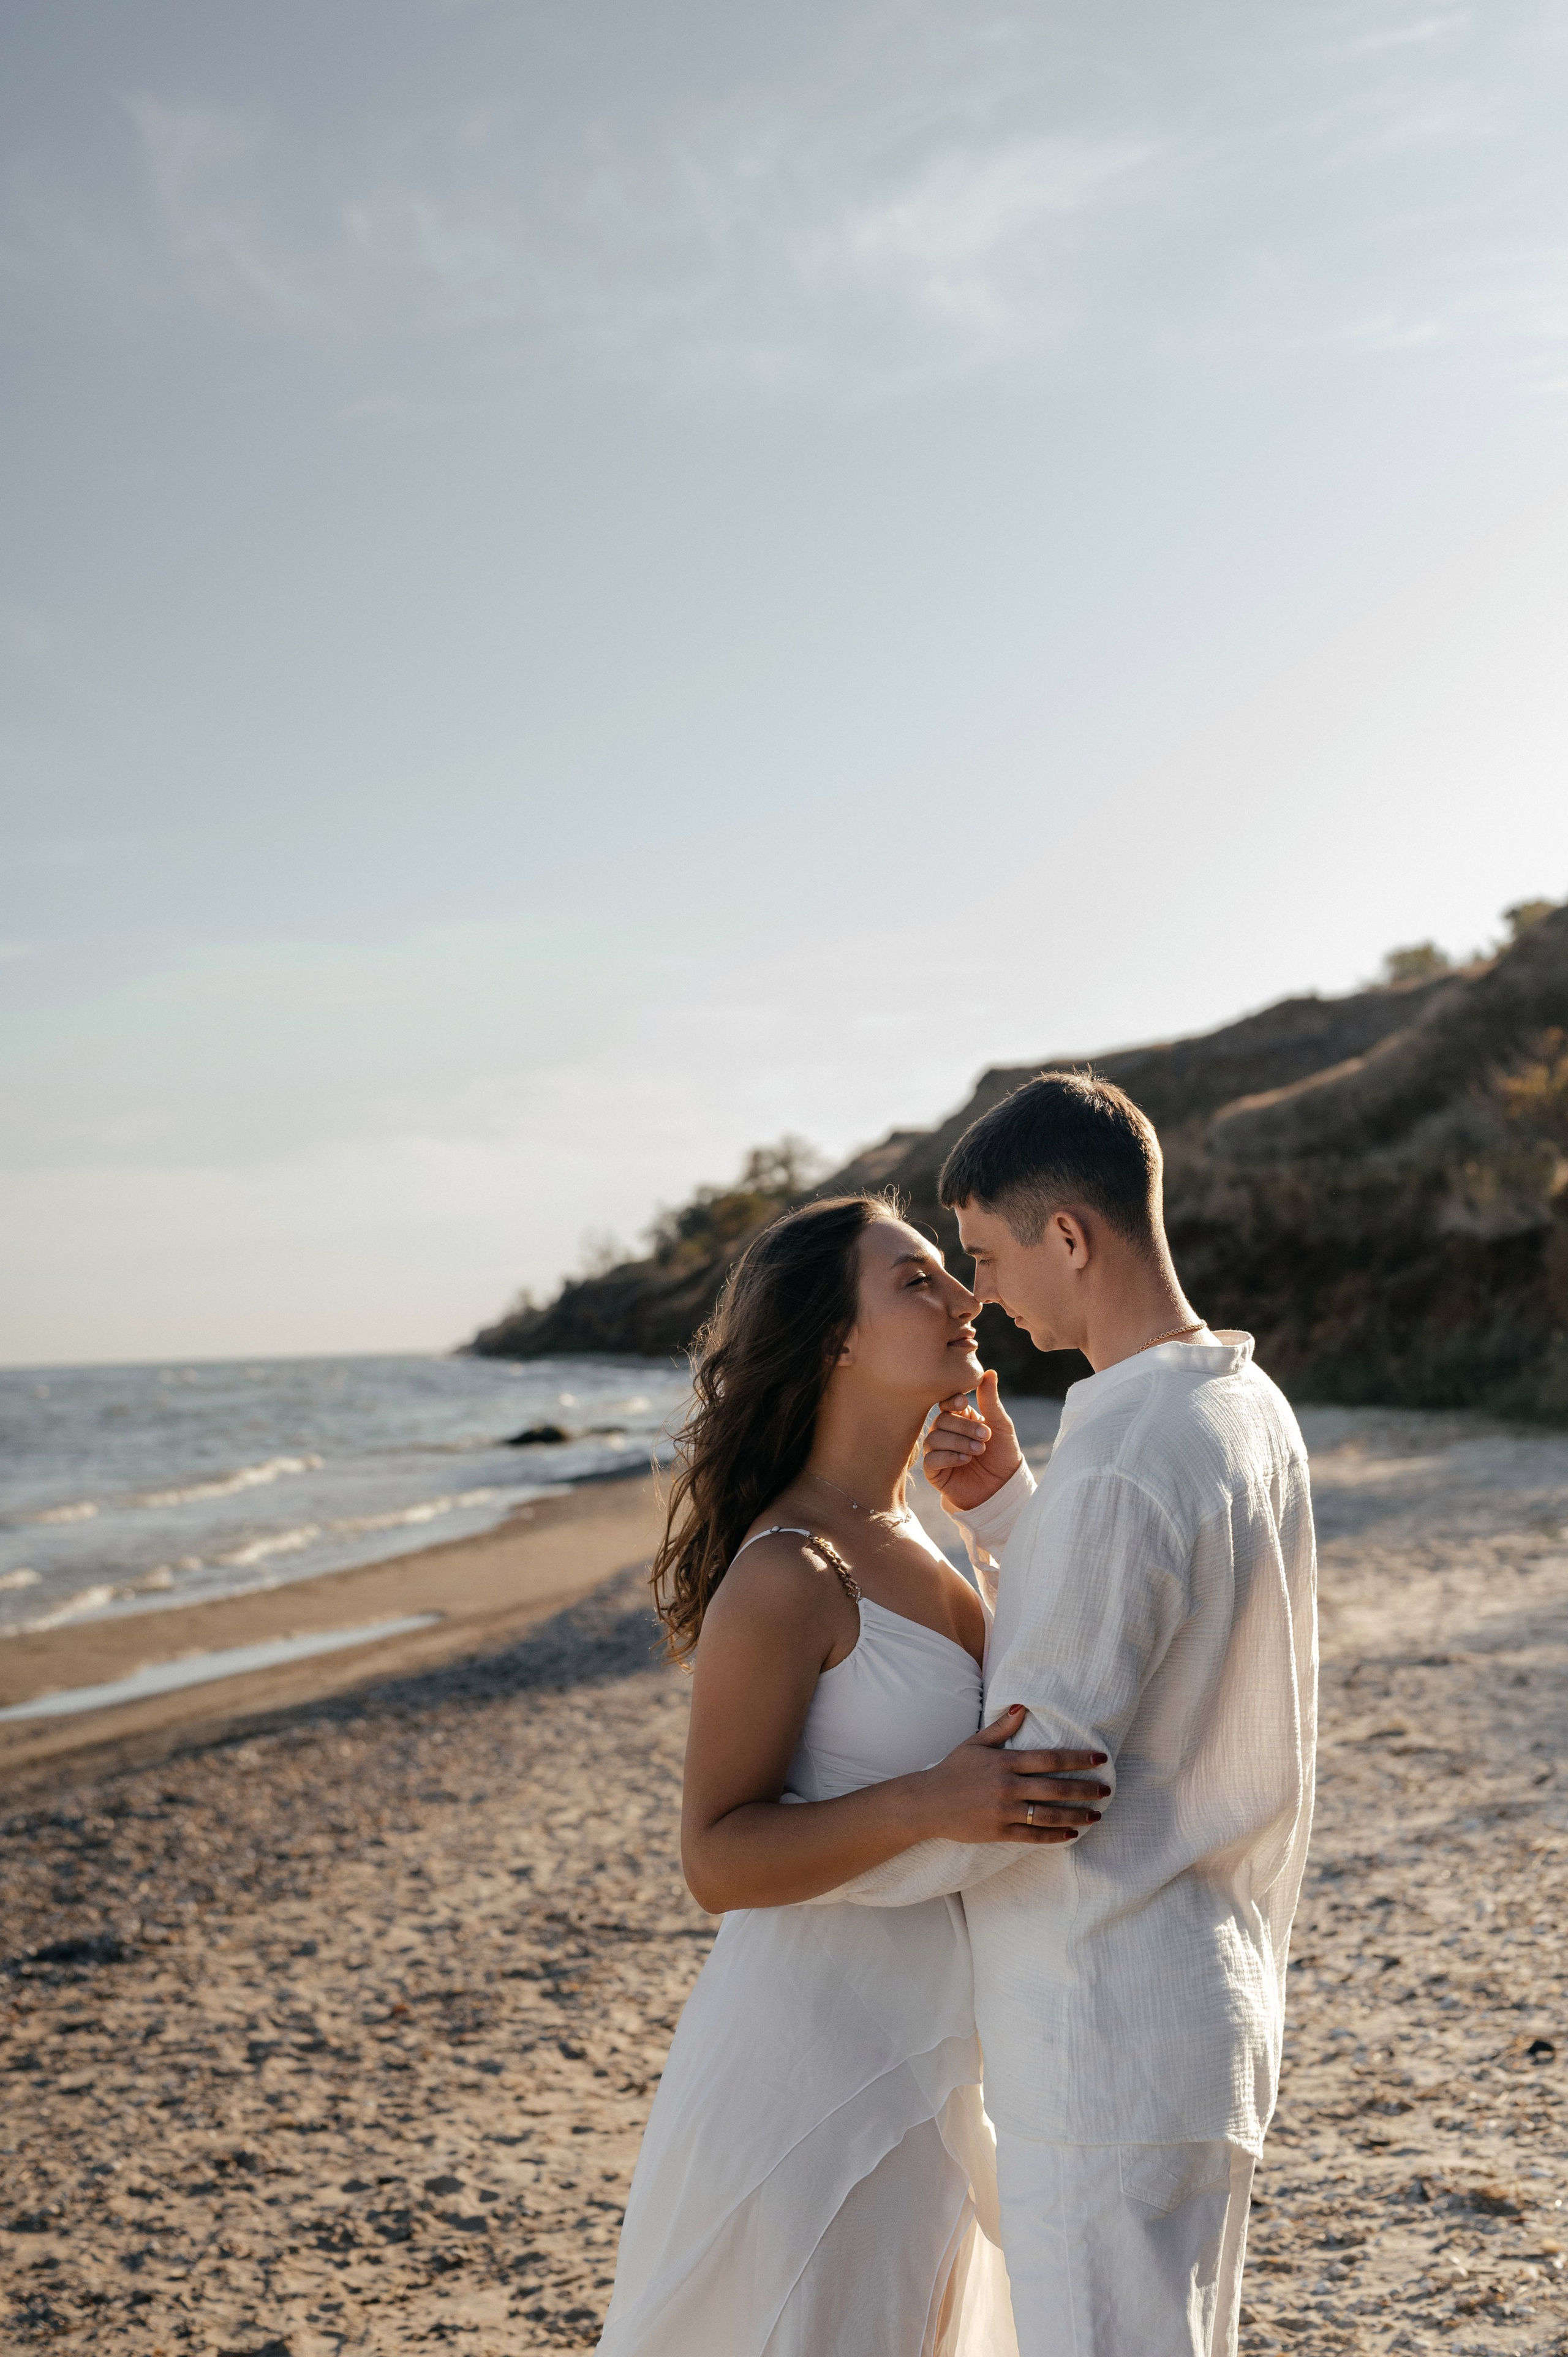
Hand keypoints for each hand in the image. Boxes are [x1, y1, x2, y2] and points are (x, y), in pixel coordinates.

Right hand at [911, 1707, 1108, 1844]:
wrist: (928, 1802)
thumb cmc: (953, 1770)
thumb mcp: (975, 1744)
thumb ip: (1001, 1729)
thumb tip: (1022, 1708)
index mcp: (1004, 1762)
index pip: (1049, 1759)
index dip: (1077, 1758)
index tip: (1100, 1758)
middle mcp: (1006, 1787)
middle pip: (1054, 1787)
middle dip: (1084, 1788)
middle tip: (1106, 1789)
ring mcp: (1003, 1812)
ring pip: (1048, 1815)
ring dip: (1076, 1814)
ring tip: (1097, 1814)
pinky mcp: (998, 1833)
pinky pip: (1032, 1836)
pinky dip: (1054, 1836)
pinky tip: (1072, 1834)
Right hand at [922, 1368, 1022, 1516]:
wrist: (1004, 1488)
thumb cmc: (1003, 1455)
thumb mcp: (1001, 1425)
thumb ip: (991, 1399)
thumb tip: (988, 1372)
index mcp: (959, 1419)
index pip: (945, 1403)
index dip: (952, 1403)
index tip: (966, 1405)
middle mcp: (945, 1433)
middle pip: (941, 1420)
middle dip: (964, 1427)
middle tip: (985, 1437)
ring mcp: (938, 1452)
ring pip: (933, 1438)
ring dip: (958, 1442)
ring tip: (978, 1451)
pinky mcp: (935, 1472)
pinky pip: (931, 1459)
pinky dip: (948, 1457)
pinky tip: (966, 1460)